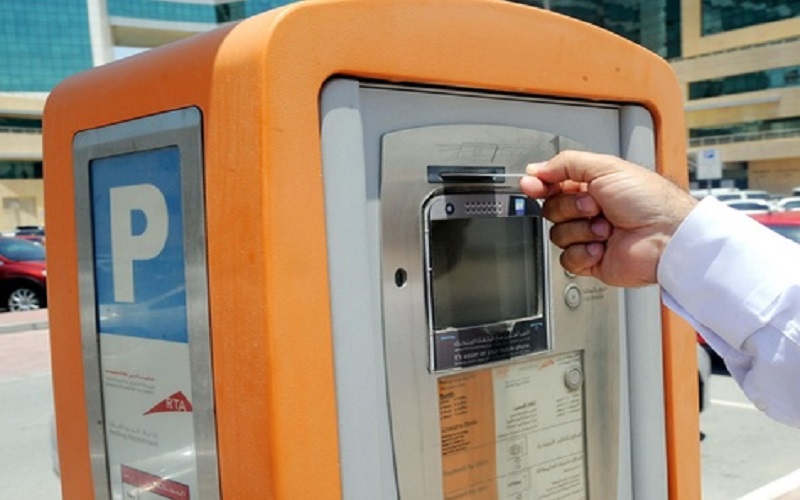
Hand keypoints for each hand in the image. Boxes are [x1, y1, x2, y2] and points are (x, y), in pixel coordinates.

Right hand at [520, 150, 696, 286]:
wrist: (667, 237)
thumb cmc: (650, 200)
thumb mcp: (606, 167)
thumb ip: (566, 164)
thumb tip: (536, 169)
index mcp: (592, 186)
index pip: (552, 184)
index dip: (540, 185)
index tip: (531, 185)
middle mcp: (589, 211)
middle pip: (551, 210)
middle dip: (571, 208)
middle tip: (595, 206)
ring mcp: (590, 237)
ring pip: (558, 235)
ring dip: (582, 231)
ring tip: (607, 229)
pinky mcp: (592, 261)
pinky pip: (567, 259)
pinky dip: (584, 253)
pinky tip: (603, 248)